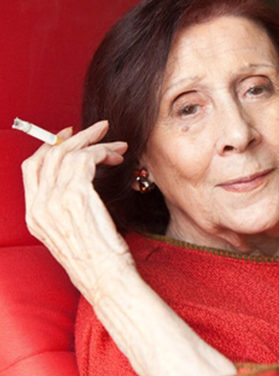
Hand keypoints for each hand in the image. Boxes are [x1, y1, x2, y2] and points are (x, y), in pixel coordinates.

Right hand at [22, 121, 236, 374]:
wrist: (106, 278)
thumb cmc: (98, 259)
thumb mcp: (73, 232)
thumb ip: (67, 207)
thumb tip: (80, 180)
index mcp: (34, 215)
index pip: (32, 168)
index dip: (50, 146)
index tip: (69, 136)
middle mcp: (40, 206)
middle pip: (48, 154)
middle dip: (75, 137)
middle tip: (98, 129)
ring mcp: (54, 201)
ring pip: (69, 152)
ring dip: (96, 143)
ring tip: (117, 146)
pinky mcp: (76, 197)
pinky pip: (85, 159)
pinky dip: (102, 152)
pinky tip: (116, 158)